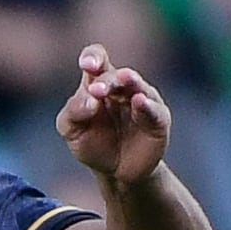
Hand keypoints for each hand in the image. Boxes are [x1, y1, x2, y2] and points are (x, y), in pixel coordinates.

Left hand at [57, 45, 171, 187]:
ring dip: (129, 81)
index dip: (93, 57)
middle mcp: (122, 87)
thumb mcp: (72, 129)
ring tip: (124, 78)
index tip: (87, 65)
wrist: (115, 172)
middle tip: (97, 90)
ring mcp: (142, 100)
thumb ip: (73, 111)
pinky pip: (153, 110)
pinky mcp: (158, 119)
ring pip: (137, 86)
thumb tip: (89, 101)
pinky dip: (146, 105)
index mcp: (98, 82)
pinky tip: (139, 101)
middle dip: (107, 79)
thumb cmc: (92, 143)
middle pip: (115, 74)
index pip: (97, 59)